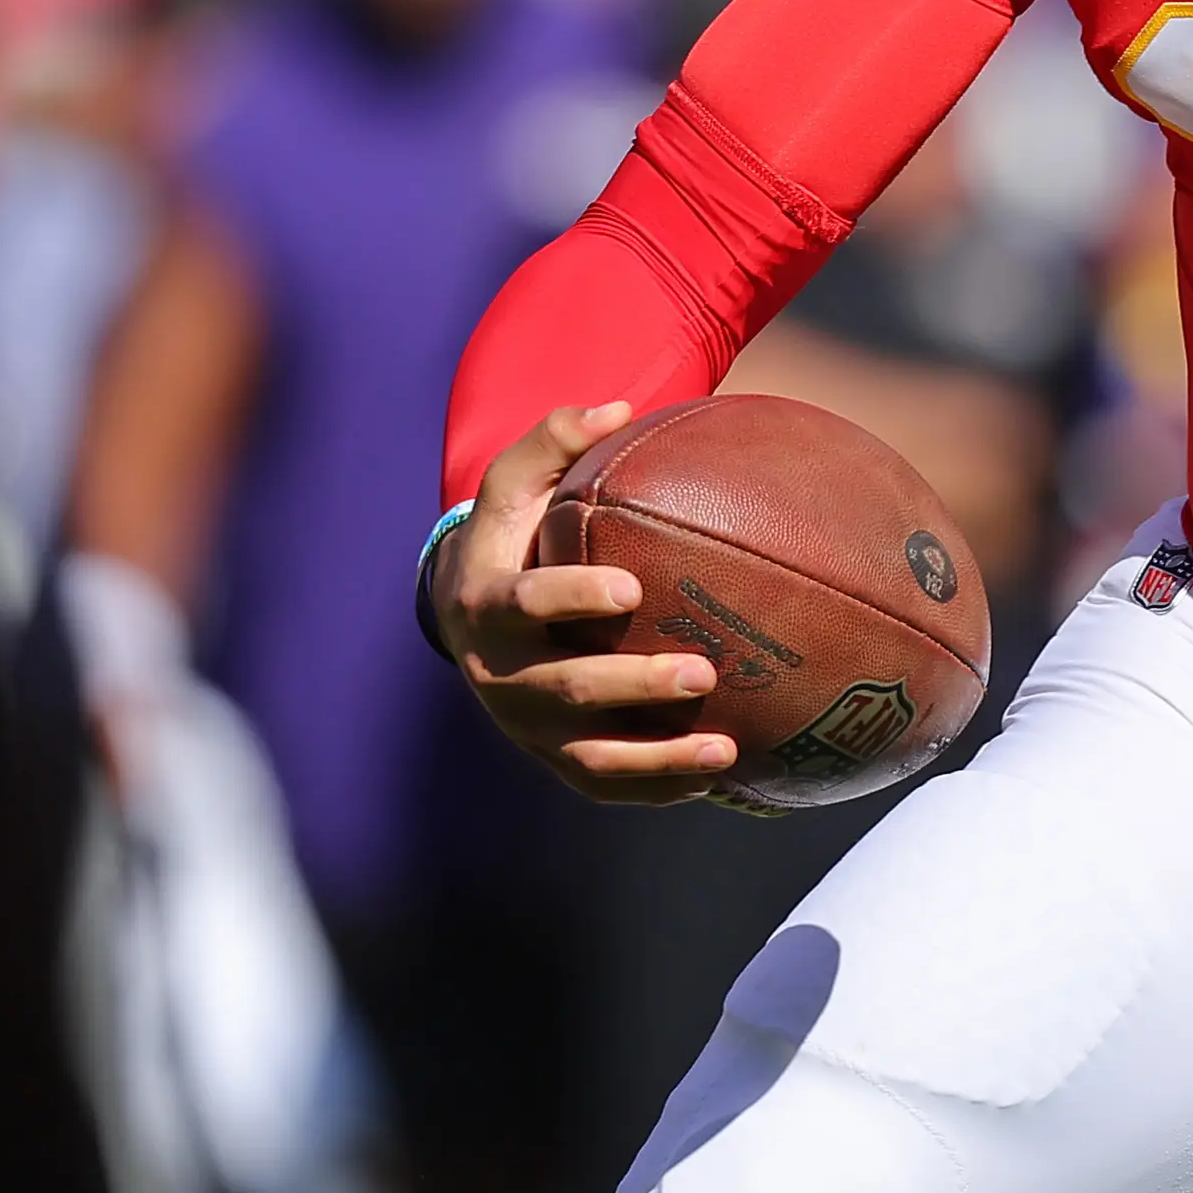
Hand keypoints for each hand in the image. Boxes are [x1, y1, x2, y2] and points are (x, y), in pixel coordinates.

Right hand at [431, 402, 738, 803]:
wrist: (467, 608)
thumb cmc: (512, 532)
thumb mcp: (517, 479)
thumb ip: (558, 437)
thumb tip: (618, 405)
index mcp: (489, 603)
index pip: (525, 604)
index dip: (571, 599)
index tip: (630, 589)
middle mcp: (501, 674)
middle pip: (566, 690)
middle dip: (633, 686)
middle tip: (702, 671)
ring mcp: (526, 725)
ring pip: (588, 757)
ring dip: (657, 757)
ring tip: (725, 748)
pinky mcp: (552, 756)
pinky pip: (604, 784)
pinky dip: (656, 787)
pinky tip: (718, 776)